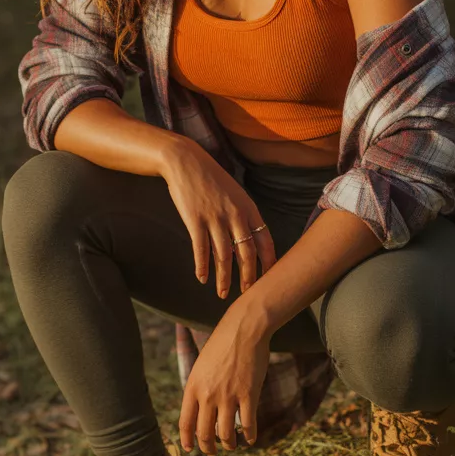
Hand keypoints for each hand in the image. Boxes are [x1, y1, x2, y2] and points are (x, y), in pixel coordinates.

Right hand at [161, 138, 275, 297]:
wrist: (186, 161)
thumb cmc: (211, 179)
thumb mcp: (235, 194)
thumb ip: (243, 217)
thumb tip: (246, 244)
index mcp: (249, 208)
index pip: (266, 241)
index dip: (268, 263)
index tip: (268, 280)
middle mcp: (235, 215)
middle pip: (247, 254)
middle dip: (248, 277)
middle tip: (247, 294)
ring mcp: (215, 218)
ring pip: (224, 257)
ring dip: (224, 279)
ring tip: (222, 293)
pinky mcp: (195, 220)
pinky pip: (201, 250)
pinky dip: (202, 267)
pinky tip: (202, 278)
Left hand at [178, 300, 270, 453]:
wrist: (244, 328)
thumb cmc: (222, 343)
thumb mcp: (201, 365)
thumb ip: (199, 387)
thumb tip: (200, 411)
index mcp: (193, 386)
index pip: (185, 422)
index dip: (187, 440)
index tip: (191, 449)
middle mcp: (208, 394)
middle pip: (204, 433)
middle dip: (208, 447)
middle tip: (212, 451)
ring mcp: (229, 396)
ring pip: (226, 434)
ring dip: (229, 444)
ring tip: (231, 445)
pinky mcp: (249, 394)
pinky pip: (248, 424)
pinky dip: (249, 436)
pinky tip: (250, 439)